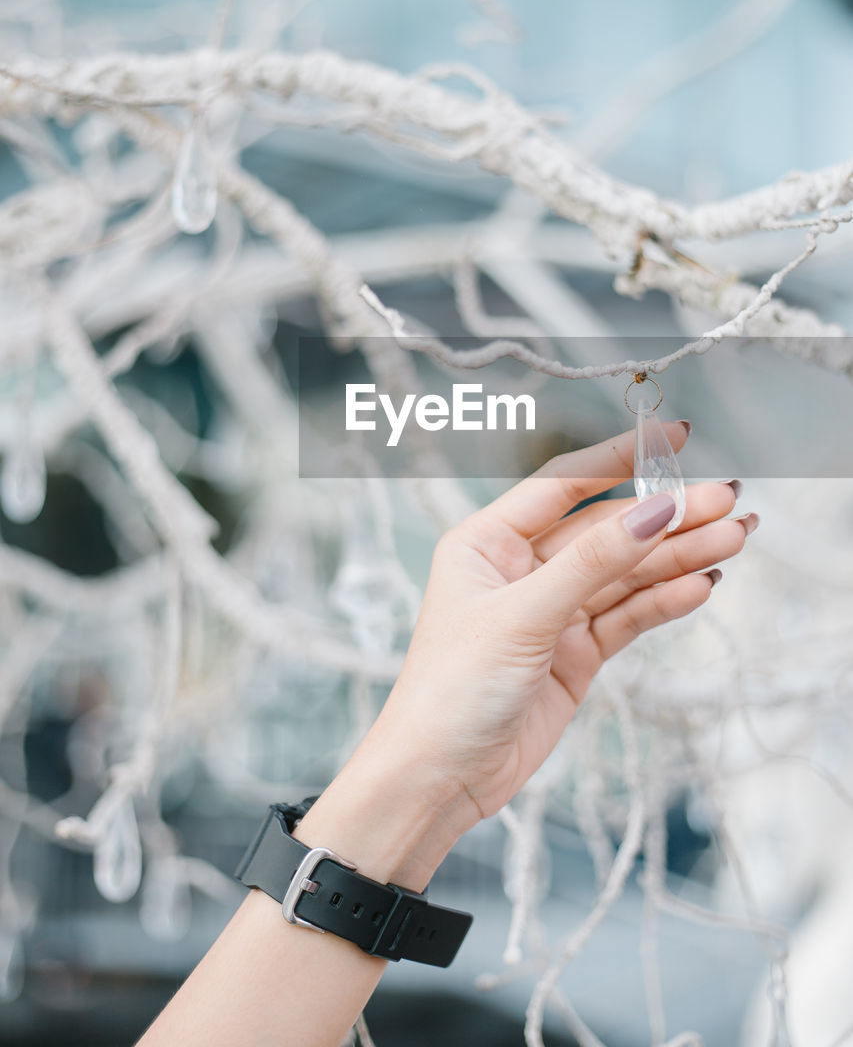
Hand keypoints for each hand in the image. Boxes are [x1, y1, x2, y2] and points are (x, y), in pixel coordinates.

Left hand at [369, 423, 751, 839]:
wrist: (440, 780)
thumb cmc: (452, 690)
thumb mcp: (522, 617)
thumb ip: (592, 564)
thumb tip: (652, 510)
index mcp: (487, 542)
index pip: (562, 484)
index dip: (619, 458)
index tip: (676, 438)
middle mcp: (520, 569)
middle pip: (606, 530)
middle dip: (666, 516)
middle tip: (728, 501)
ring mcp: (551, 612)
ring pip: (624, 573)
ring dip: (678, 557)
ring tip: (735, 539)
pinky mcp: (574, 654)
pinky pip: (627, 617)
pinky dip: (664, 602)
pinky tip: (702, 586)